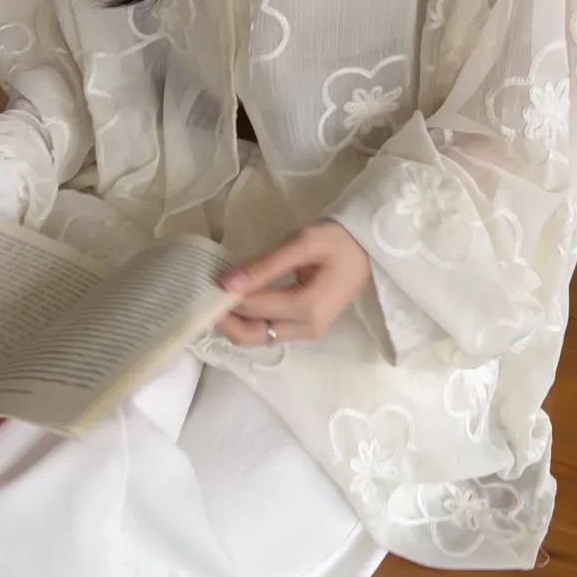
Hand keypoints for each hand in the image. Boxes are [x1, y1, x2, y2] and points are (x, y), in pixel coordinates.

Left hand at [217, 221, 370, 346]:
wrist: (370, 248)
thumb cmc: (338, 239)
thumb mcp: (300, 243)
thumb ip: (263, 265)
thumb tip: (225, 283)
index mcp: (306, 307)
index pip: (251, 309)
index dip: (224, 298)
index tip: (205, 279)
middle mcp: (307, 328)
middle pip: (251, 336)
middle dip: (225, 320)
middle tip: (207, 292)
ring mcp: (309, 332)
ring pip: (259, 338)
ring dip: (236, 322)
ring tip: (222, 294)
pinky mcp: (308, 328)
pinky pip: (270, 331)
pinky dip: (251, 320)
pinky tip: (242, 299)